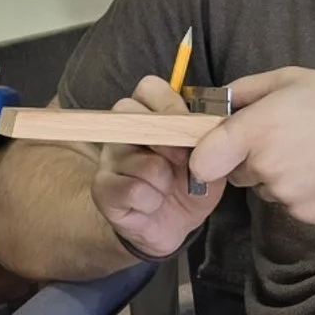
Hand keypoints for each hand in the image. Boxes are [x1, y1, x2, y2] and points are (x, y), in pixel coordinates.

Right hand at [87, 77, 217, 260]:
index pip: (149, 88)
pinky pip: (133, 189)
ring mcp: (108, 158)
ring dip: (164, 182)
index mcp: (149, 115)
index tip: (192, 130)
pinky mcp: (102, 188)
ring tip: (167, 190)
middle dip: (167, 142)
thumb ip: (210, 138)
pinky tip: (152, 205)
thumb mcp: (209, 158)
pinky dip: (152, 202)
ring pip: (141, 160)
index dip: (172, 106)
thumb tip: (213, 126)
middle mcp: (122, 130)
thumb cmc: (189, 185)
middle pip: (128, 112)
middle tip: (184, 163)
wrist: (172, 227)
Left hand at [186, 68, 314, 225]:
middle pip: (235, 173)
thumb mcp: (292, 79)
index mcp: (255, 130)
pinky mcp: (304, 215)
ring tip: (312, 153)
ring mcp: (284, 196)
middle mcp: (264, 167)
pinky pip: (288, 203)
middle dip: (249, 159)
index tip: (220, 148)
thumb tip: (214, 101)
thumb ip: (245, 90)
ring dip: (277, 175)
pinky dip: (300, 191)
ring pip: (263, 188)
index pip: (202, 161)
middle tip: (284, 139)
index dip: (206, 156)